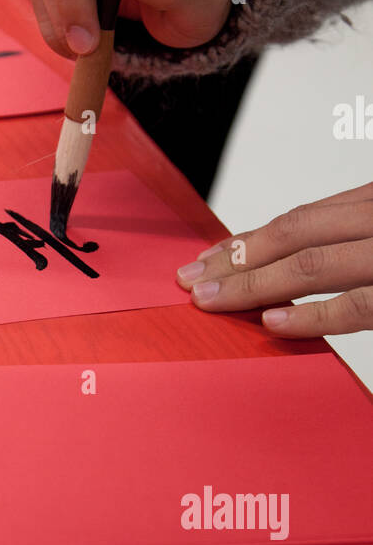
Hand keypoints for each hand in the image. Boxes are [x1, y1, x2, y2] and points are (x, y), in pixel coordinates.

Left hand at [175, 182, 372, 336]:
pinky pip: (352, 306)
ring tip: (210, 300)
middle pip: (294, 236)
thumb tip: (292, 263)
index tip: (209, 258)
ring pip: (311, 266)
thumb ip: (352, 235)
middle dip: (235, 259)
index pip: (300, 221)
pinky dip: (310, 316)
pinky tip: (271, 323)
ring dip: (252, 285)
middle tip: (191, 281)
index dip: (248, 241)